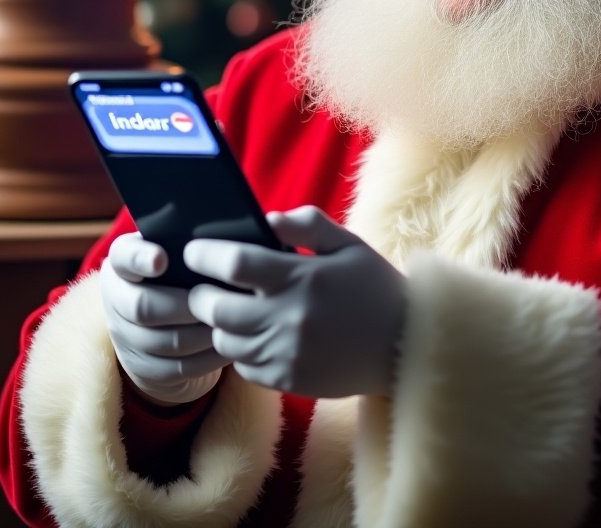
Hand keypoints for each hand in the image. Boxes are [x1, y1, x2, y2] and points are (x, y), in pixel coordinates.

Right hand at [100, 232, 230, 405]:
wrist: (163, 317)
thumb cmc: (183, 271)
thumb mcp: (181, 249)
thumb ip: (200, 237)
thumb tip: (254, 224)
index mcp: (125, 262)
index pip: (123, 257)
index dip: (140, 259)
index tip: (162, 259)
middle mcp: (117, 299)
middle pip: (142, 307)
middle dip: (183, 305)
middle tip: (217, 299)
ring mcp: (126, 338)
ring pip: (163, 342)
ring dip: (201, 333)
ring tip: (232, 322)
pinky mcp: (144, 369)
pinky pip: (176, 369)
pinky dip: (207, 358)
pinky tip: (229, 345)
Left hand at [184, 207, 405, 397]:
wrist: (406, 344)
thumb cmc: (374, 286)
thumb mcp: (348, 243)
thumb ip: (307, 224)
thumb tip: (265, 221)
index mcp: (301, 278)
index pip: (234, 263)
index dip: (205, 255)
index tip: (194, 250)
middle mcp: (288, 317)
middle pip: (216, 308)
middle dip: (201, 295)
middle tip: (203, 286)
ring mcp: (287, 353)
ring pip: (225, 342)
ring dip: (219, 324)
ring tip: (227, 310)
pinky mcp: (289, 380)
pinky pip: (244, 368)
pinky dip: (239, 351)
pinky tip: (251, 336)